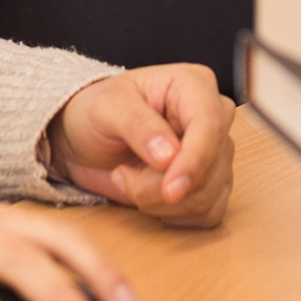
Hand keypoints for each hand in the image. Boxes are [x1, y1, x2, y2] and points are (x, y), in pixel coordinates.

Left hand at [47, 65, 234, 226]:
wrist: (85, 139)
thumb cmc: (96, 111)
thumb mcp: (107, 107)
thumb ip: (138, 125)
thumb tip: (170, 155)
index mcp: (194, 85)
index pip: (210, 127)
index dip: (193, 162)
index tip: (170, 190)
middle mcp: (213, 116)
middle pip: (211, 166)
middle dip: (162, 187)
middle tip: (121, 176)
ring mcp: (214, 151)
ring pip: (209, 194)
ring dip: (162, 203)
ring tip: (128, 180)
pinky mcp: (210, 181)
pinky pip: (208, 212)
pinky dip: (175, 216)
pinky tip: (148, 199)